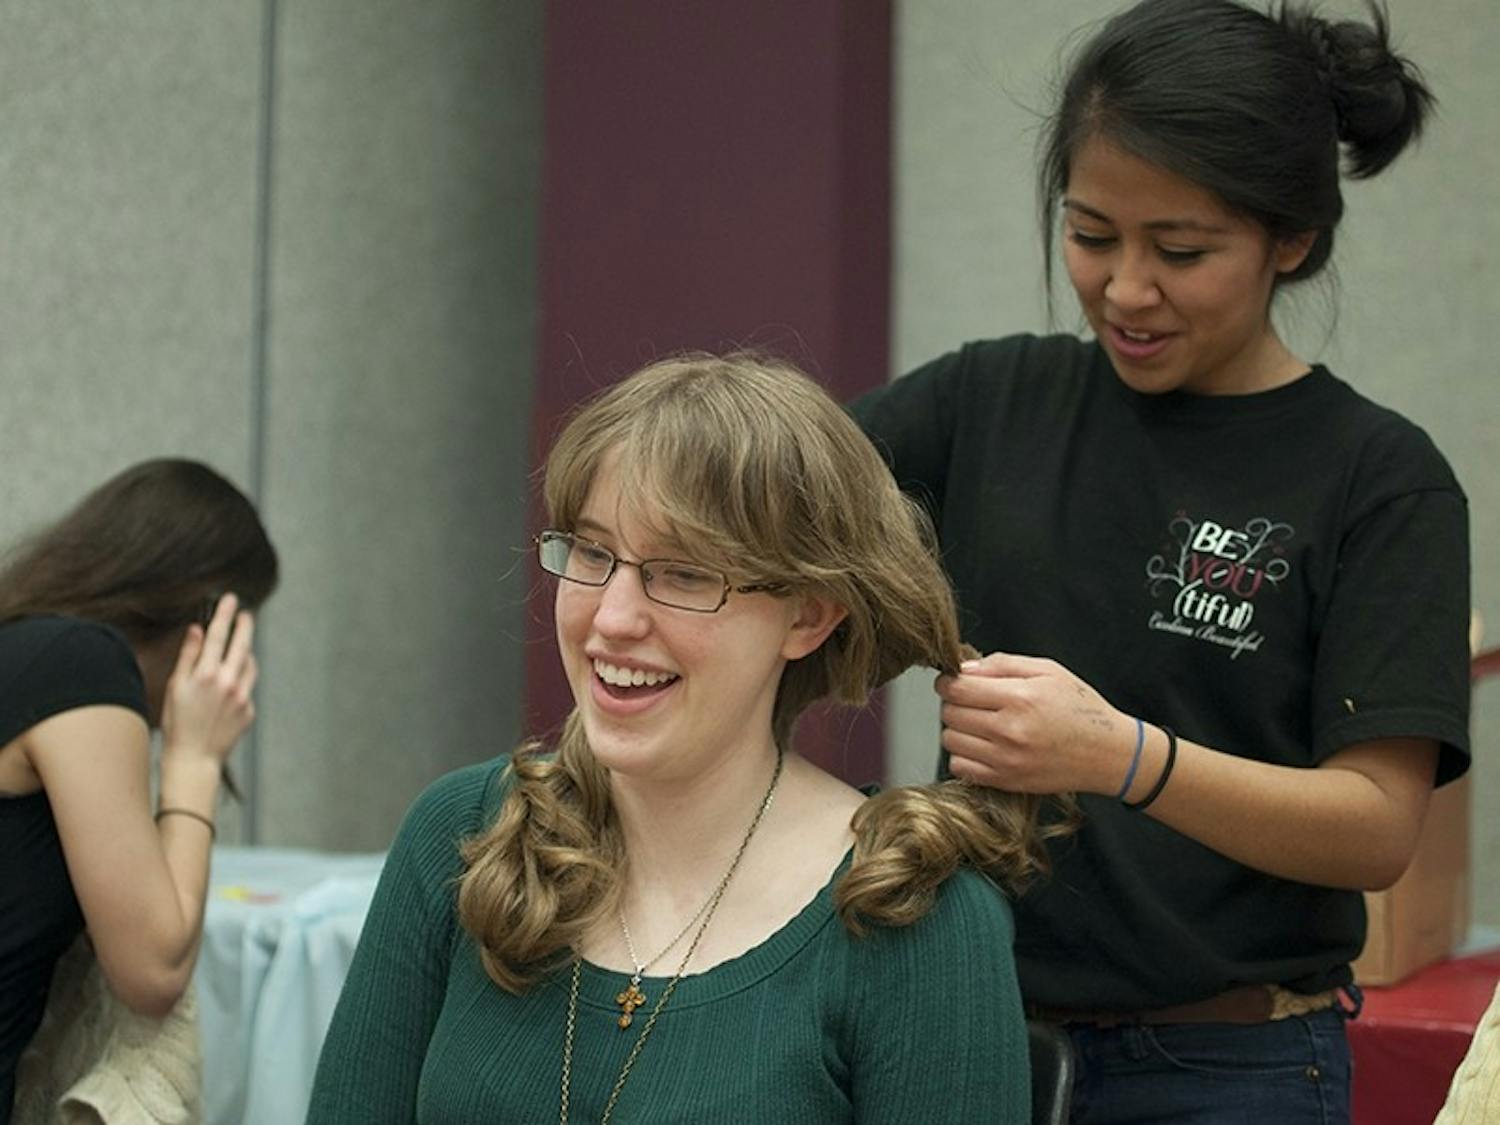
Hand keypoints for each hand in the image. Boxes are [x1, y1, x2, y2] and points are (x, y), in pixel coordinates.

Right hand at [160, 593, 258, 766]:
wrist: (194, 757)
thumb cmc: (178, 722)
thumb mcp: (176, 687)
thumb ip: (188, 656)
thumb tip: (196, 630)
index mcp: (205, 674)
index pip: (217, 635)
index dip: (225, 615)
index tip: (231, 600)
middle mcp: (227, 682)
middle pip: (242, 644)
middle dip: (245, 626)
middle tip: (246, 614)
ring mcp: (242, 696)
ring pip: (249, 665)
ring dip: (245, 654)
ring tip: (237, 650)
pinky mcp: (249, 710)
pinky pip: (248, 687)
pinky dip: (240, 682)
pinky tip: (227, 690)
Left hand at [935, 651, 1134, 795]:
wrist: (1109, 754)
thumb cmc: (1082, 710)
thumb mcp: (1049, 671)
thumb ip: (1003, 664)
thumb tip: (964, 668)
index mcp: (1021, 698)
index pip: (958, 689)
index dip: (948, 681)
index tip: (953, 681)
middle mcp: (1010, 731)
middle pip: (950, 713)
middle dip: (954, 702)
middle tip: (971, 701)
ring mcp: (1007, 760)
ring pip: (950, 740)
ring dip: (958, 729)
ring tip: (979, 723)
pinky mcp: (1007, 781)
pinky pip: (960, 767)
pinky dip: (964, 755)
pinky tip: (983, 745)